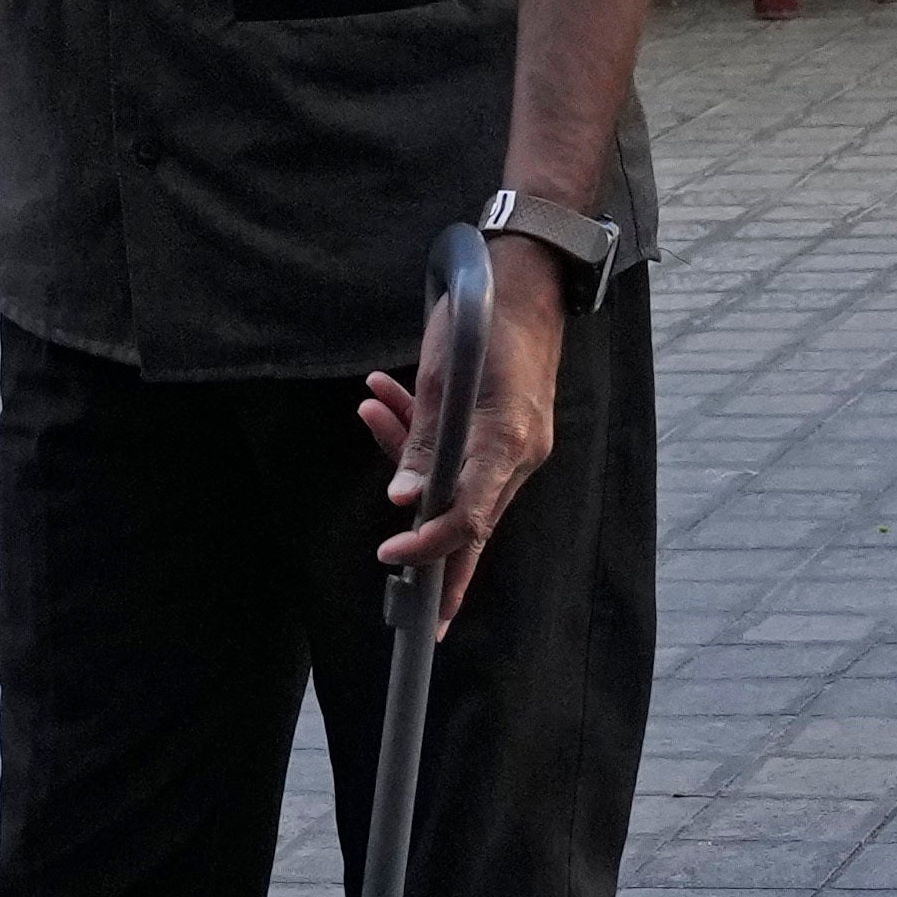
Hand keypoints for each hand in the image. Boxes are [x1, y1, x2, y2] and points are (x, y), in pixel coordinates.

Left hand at [359, 259, 570, 628]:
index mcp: (506, 443)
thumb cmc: (484, 317)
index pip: (467, 519)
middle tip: (418, 621)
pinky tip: (382, 397)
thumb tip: (405, 501)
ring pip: (454, 478)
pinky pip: (461, 449)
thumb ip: (423, 441)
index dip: (429, 549)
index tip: (391, 560)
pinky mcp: (504, 425)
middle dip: (435, 561)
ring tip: (371, 406)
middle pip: (469, 520)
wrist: (525, 274)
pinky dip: (421, 431)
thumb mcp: (442, 376)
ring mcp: (514, 441)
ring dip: (409, 457)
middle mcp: (517, 452)